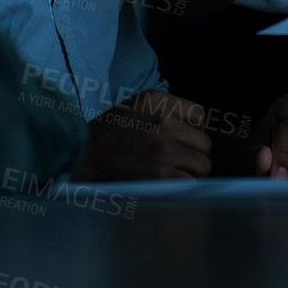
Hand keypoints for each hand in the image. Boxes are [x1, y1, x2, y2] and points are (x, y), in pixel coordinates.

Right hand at [73, 90, 212, 180]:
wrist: (83, 156)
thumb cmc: (109, 133)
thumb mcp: (136, 105)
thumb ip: (165, 110)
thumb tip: (196, 131)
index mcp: (157, 100)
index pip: (199, 115)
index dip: (194, 132)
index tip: (183, 142)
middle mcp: (163, 121)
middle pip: (204, 143)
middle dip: (194, 155)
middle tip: (176, 162)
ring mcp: (163, 149)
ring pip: (202, 165)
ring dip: (190, 173)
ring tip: (171, 174)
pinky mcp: (160, 174)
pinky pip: (190, 183)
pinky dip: (183, 187)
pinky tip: (168, 185)